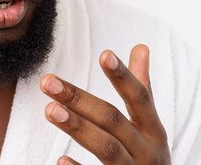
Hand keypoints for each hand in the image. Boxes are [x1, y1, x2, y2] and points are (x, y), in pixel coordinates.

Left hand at [40, 45, 170, 164]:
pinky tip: (59, 160)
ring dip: (78, 128)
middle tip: (47, 81)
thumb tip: (141, 47)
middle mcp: (146, 151)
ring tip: (49, 110)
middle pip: (112, 120)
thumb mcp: (150, 126)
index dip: (123, 76)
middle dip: (79, 99)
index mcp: (153, 130)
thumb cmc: (147, 156)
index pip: (140, 97)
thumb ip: (142, 88)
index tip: (104, 53)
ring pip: (106, 149)